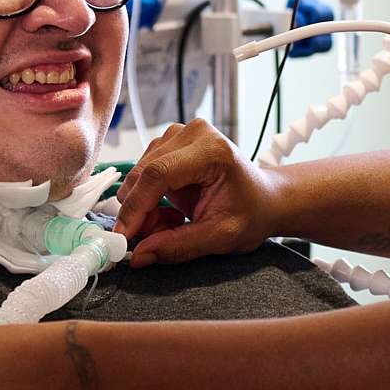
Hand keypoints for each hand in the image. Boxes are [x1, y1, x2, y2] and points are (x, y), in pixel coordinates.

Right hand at [114, 120, 289, 267]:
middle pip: (144, 172)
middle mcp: (194, 134)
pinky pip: (144, 173)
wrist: (265, 199)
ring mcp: (180, 134)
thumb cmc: (251, 214)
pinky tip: (169, 213)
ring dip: (144, 207)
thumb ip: (179, 246)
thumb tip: (139, 256)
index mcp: (212, 151)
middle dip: (138, 211)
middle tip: (147, 239)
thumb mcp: (220, 237)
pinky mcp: (171, 143)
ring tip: (170, 225)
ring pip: (139, 174)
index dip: (136, 207)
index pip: (159, 174)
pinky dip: (148, 199)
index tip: (123, 236)